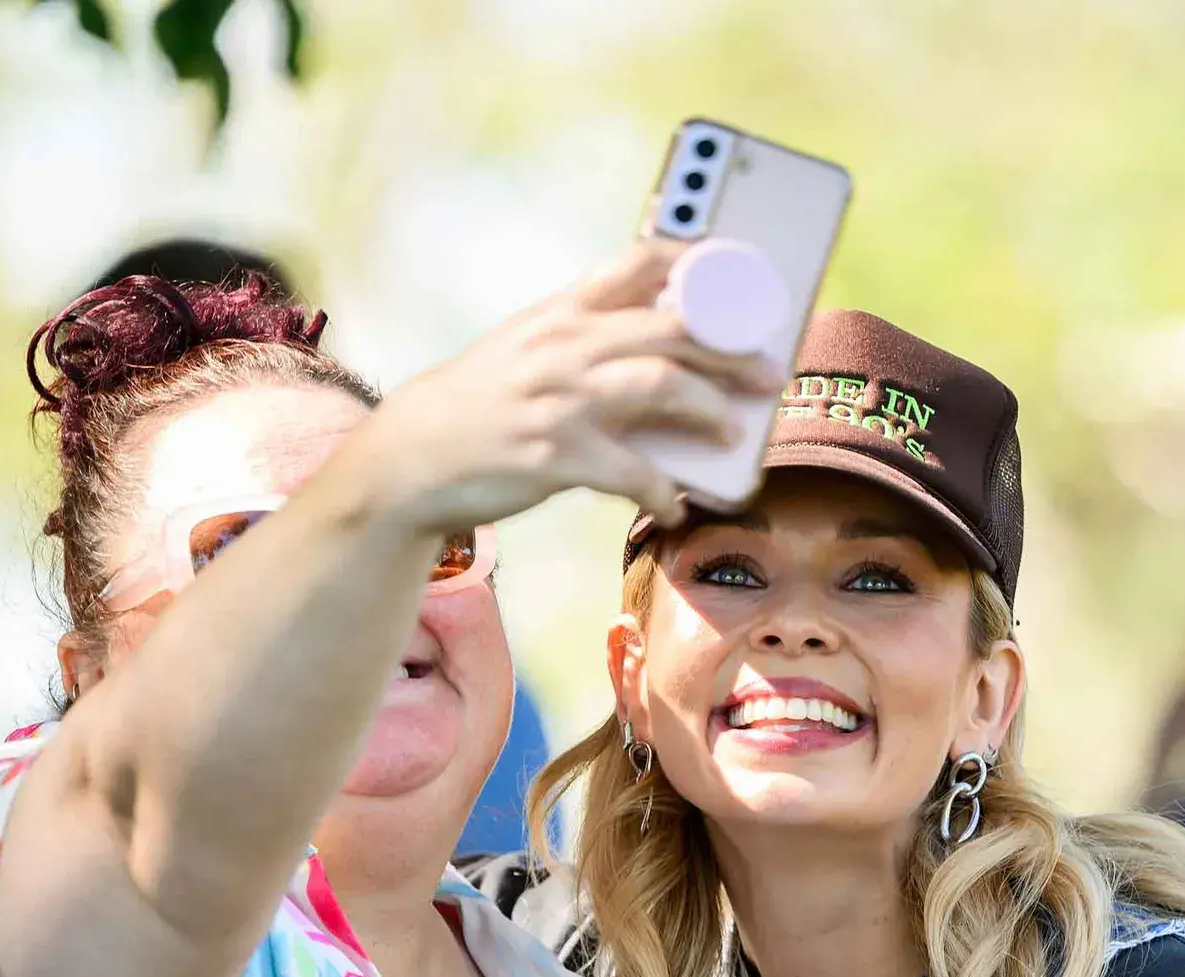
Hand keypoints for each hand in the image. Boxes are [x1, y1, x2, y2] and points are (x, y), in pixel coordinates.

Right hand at [348, 241, 778, 535]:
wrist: (416, 455)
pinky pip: (630, 472)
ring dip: (708, 410)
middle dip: (730, 350)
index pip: (637, 262)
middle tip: (768, 373)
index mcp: (563, 311)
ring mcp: (560, 399)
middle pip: (670, 329)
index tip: (739, 274)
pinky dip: (662, 490)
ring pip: (660, 386)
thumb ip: (586, 334)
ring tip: (733, 431)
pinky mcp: (555, 456)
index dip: (696, 261)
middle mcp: (566, 345)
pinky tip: (676, 505)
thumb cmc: (483, 401)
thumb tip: (663, 340)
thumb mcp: (528, 346)